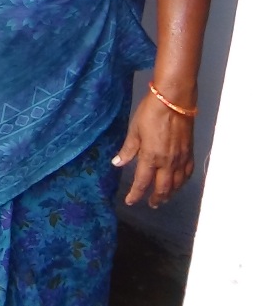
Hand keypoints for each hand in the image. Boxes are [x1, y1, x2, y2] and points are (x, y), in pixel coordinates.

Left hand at [111, 92, 194, 207]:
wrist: (174, 101)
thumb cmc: (150, 113)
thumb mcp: (134, 129)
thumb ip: (127, 149)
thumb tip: (116, 163)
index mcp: (150, 157)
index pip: (142, 182)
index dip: (135, 194)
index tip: (130, 201)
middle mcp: (167, 163)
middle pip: (162, 188)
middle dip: (155, 199)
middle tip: (150, 204)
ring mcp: (180, 159)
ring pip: (176, 184)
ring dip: (169, 194)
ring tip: (163, 198)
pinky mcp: (189, 153)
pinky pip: (187, 174)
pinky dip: (182, 183)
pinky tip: (178, 184)